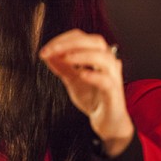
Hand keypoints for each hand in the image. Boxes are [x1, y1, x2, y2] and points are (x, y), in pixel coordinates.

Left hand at [39, 29, 133, 156]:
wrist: (106, 122)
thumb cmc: (92, 98)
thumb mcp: (71, 79)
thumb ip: (61, 67)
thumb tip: (47, 54)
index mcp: (97, 55)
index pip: (81, 37)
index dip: (62, 40)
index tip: (46, 49)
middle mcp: (108, 62)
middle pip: (95, 41)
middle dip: (70, 43)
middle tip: (51, 50)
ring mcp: (113, 77)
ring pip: (103, 58)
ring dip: (82, 55)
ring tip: (65, 59)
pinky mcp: (114, 93)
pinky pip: (106, 81)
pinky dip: (93, 75)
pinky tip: (81, 74)